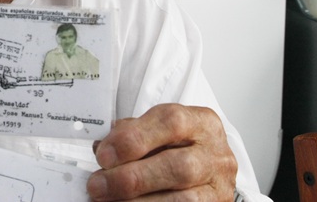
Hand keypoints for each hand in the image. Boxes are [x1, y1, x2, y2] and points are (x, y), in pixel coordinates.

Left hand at [86, 103, 236, 200]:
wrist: (205, 169)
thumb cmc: (178, 146)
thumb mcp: (159, 131)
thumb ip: (133, 134)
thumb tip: (103, 148)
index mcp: (201, 123)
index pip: (171, 122)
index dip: (135, 137)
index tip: (104, 154)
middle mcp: (215, 154)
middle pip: (178, 167)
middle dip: (132, 177)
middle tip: (98, 185)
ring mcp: (218, 186)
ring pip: (182, 200)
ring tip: (108, 200)